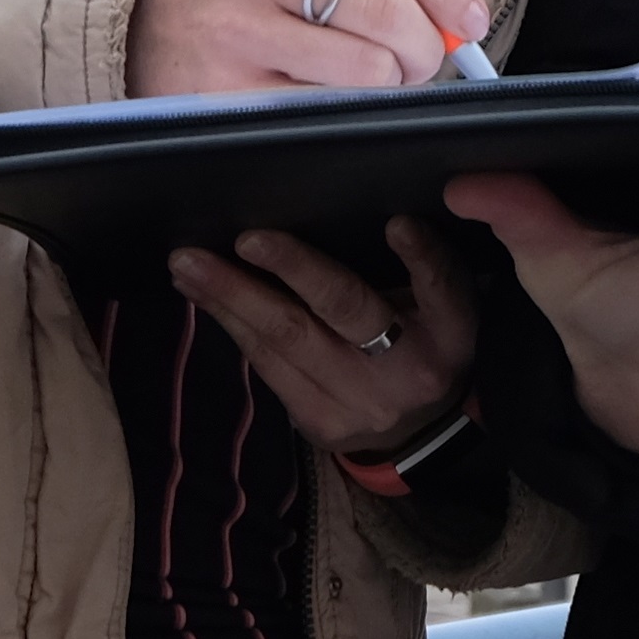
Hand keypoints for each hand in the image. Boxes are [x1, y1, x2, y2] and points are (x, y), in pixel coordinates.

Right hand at [127, 0, 490, 99]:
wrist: (129, 22)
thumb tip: (454, 10)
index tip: (472, 15)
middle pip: (386, 10)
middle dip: (427, 44)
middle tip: (425, 56)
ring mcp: (232, 31)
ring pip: (367, 68)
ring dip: (388, 81)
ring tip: (369, 72)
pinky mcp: (224, 94)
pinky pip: (327, 111)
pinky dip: (346, 109)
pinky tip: (325, 93)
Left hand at [173, 215, 476, 454]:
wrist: (419, 432)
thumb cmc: (421, 339)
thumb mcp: (437, 302)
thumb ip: (409, 264)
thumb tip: (328, 206)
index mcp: (451, 330)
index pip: (441, 287)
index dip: (421, 258)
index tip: (397, 225)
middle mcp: (409, 370)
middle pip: (345, 310)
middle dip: (291, 269)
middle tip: (244, 238)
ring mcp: (360, 403)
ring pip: (286, 342)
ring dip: (231, 297)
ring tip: (188, 263)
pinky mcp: (319, 423)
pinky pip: (266, 366)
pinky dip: (230, 324)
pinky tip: (199, 295)